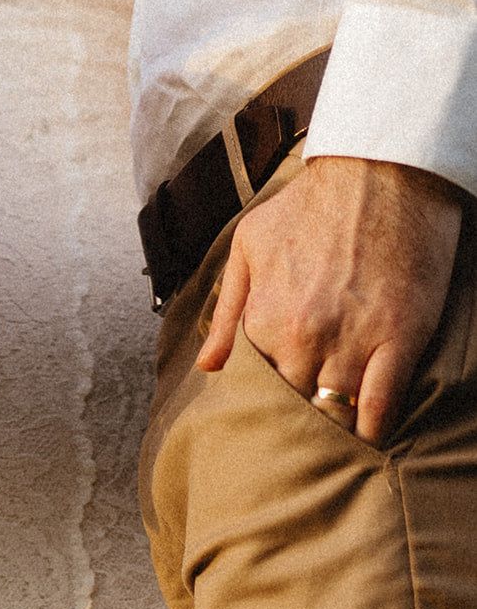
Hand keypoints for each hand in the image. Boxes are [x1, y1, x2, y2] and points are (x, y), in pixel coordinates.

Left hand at [197, 157, 462, 444]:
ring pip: (334, 412)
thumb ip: (226, 311)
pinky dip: (372, 428)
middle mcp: (303, 336)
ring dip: (332, 429)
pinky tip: (368, 437)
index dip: (260, 401)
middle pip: (292, 406)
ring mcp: (353, 341)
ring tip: (330, 437)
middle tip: (298, 430)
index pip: (253, 386)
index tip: (266, 411)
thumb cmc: (310, 204)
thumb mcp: (249, 246)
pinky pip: (380, 405)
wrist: (380, 171)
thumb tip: (207, 365)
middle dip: (293, 419)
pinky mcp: (401, 339)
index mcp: (263, 317)